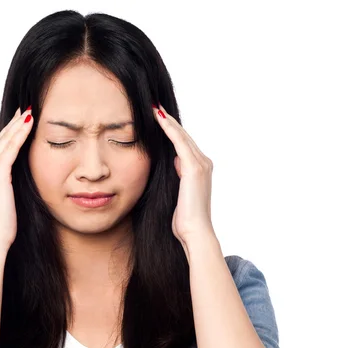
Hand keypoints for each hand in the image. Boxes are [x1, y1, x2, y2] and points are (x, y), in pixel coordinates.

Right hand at [0, 106, 33, 249]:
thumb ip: (1, 182)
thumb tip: (12, 176)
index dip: (8, 133)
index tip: (19, 121)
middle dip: (13, 124)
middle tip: (26, 109)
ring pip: (5, 141)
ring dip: (19, 124)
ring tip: (31, 111)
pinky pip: (11, 148)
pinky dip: (20, 134)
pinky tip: (30, 123)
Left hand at [152, 103, 214, 245]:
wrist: (195, 232)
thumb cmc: (184, 220)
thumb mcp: (177, 193)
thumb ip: (177, 176)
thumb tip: (174, 162)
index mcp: (200, 169)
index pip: (183, 144)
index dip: (170, 130)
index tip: (157, 118)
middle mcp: (203, 163)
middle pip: (183, 136)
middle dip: (168, 120)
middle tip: (154, 106)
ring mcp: (201, 164)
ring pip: (181, 135)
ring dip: (167, 120)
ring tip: (153, 107)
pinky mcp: (194, 168)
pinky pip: (179, 142)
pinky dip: (169, 129)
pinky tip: (158, 118)